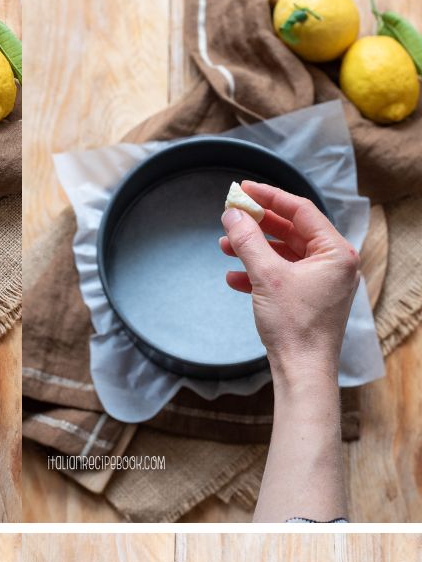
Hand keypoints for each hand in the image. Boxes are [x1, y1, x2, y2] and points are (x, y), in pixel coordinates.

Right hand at [219, 181, 359, 388]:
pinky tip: (234, 278)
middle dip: (257, 226)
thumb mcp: (267, 277)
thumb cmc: (294, 326)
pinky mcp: (308, 301)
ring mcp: (321, 283)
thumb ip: (248, 242)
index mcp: (335, 252)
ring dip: (253, 250)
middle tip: (231, 215)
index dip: (269, 197)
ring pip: (282, 255)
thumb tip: (231, 215)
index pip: (301, 211)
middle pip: (291, 231)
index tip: (244, 189)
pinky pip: (281, 277)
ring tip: (225, 247)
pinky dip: (258, 275)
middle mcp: (333, 264)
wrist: (302, 372)